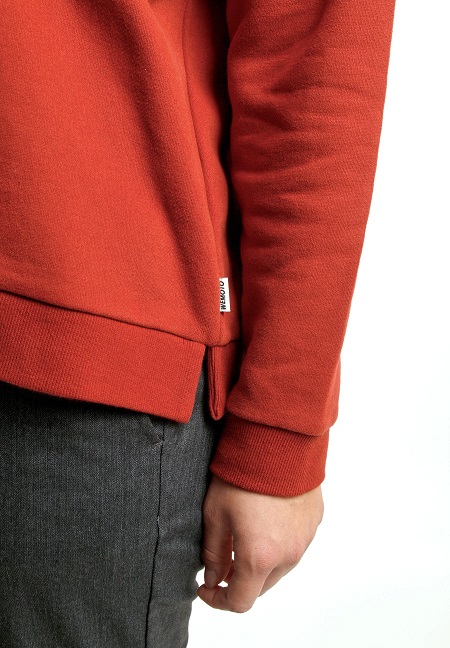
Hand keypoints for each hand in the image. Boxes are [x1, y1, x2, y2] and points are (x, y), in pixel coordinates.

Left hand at [197, 474, 323, 612]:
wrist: (279, 440)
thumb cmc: (244, 474)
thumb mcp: (216, 513)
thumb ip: (213, 553)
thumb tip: (212, 578)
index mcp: (260, 557)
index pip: (240, 601)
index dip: (218, 601)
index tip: (205, 587)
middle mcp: (288, 555)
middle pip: (261, 586)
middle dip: (239, 580)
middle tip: (222, 560)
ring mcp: (305, 539)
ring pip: (280, 568)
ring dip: (261, 563)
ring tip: (243, 536)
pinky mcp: (315, 522)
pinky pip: (295, 544)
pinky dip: (278, 544)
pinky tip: (265, 521)